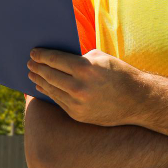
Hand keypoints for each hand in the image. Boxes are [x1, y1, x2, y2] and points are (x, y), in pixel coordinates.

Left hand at [27, 48, 143, 126]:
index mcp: (85, 68)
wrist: (137, 101)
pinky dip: (49, 93)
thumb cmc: (120, 74)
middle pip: (50, 75)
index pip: (55, 60)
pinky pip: (59, 102)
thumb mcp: (101, 58)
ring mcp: (78, 104)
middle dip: (37, 68)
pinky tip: (43, 87)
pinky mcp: (78, 115)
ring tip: (33, 74)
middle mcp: (79, 87)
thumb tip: (59, 59)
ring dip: (40, 81)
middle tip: (30, 63)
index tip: (34, 53)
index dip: (42, 56)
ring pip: (51, 90)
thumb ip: (80, 57)